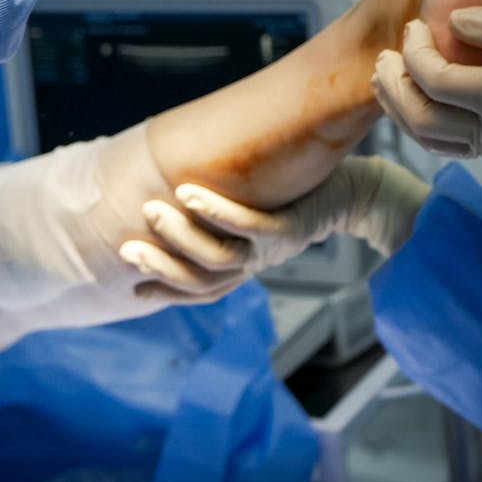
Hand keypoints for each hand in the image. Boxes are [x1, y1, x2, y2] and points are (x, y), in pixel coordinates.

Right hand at [123, 156, 430, 300]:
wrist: (356, 192)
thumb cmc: (296, 195)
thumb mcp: (251, 205)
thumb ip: (216, 210)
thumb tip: (168, 189)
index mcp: (243, 265)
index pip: (197, 290)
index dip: (165, 292)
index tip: (131, 284)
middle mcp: (255, 264)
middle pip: (201, 281)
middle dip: (161, 267)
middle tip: (126, 247)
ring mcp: (272, 250)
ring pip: (219, 257)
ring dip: (181, 237)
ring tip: (153, 211)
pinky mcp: (290, 229)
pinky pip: (248, 227)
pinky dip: (217, 213)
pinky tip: (189, 194)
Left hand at [372, 8, 481, 159]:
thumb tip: (455, 21)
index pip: (437, 81)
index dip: (414, 53)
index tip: (415, 26)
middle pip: (420, 117)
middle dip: (393, 85)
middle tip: (386, 55)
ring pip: (425, 138)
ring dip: (397, 108)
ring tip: (386, 76)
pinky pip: (443, 147)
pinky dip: (416, 125)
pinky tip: (410, 100)